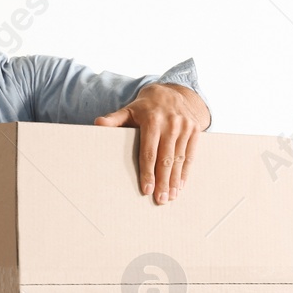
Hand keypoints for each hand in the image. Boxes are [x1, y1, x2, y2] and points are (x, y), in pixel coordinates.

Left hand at [94, 83, 208, 203]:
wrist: (171, 92)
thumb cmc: (145, 107)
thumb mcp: (128, 110)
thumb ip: (114, 119)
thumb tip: (97, 124)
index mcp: (152, 120)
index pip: (149, 152)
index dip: (148, 172)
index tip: (146, 189)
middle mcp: (171, 123)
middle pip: (166, 158)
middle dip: (163, 181)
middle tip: (160, 200)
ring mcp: (185, 126)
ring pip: (179, 158)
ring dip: (175, 180)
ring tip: (170, 197)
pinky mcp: (195, 129)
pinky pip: (190, 154)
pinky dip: (185, 171)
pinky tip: (180, 185)